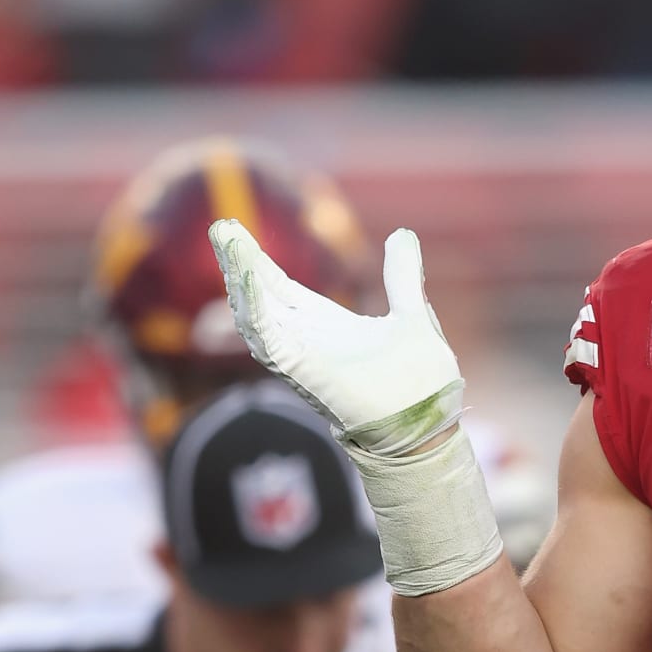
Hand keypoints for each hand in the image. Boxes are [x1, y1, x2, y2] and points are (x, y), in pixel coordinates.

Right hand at [208, 221, 464, 455]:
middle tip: (222, 226)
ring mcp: (302, 358)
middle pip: (259, 297)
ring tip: (228, 242)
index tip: (233, 231)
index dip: (256, 260)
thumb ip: (403, 277)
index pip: (279, 287)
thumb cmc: (420, 381)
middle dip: (238, 263)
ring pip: (256, 316)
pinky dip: (257, 311)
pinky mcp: (304, 374)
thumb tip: (404, 236)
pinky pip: (270, 340)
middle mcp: (306, 341)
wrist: (429, 425)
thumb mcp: (412, 314)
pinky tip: (248, 281)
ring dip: (240, 279)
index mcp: (326, 325)